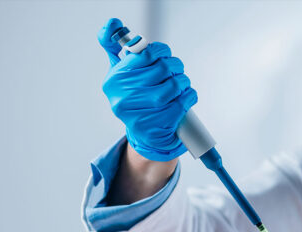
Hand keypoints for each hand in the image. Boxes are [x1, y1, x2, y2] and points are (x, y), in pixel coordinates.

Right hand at [98, 18, 197, 161]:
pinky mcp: (157, 127)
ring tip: (181, 84)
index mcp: (114, 80)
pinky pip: (182, 103)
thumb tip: (113, 24)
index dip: (161, 51)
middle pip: (162, 69)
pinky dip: (189, 96)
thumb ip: (115, 47)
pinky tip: (186, 97)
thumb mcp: (121, 74)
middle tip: (176, 70)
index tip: (165, 54)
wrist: (145, 136)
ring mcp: (140, 114)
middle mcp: (123, 98)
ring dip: (183, 82)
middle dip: (175, 66)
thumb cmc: (135, 99)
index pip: (144, 54)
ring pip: (174, 86)